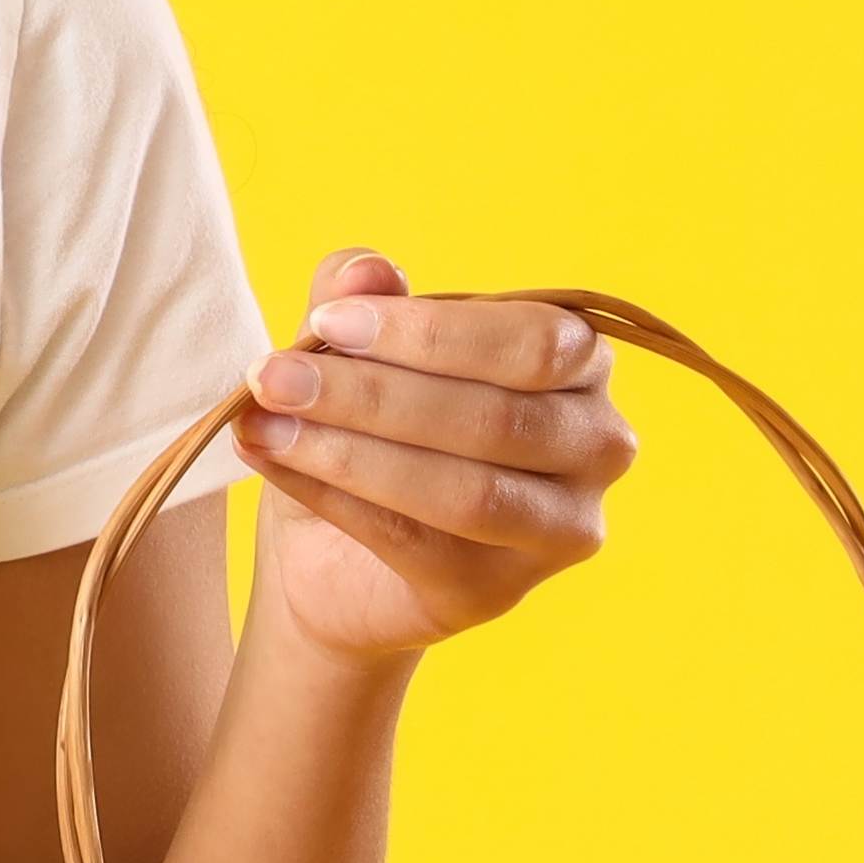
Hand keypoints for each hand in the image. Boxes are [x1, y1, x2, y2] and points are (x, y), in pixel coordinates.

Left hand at [229, 250, 637, 667]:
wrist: (332, 552)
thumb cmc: (368, 426)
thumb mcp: (352, 349)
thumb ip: (359, 300)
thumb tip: (367, 271)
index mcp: (581, 362)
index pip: (533, 341)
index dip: (429, 332)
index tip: (325, 323)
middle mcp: (597, 445)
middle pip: (498, 416)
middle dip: (373, 393)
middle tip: (274, 375)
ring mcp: (560, 529)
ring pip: (466, 489)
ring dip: (351, 450)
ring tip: (265, 422)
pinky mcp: (500, 591)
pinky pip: (419, 542)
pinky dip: (337, 498)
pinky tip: (273, 461)